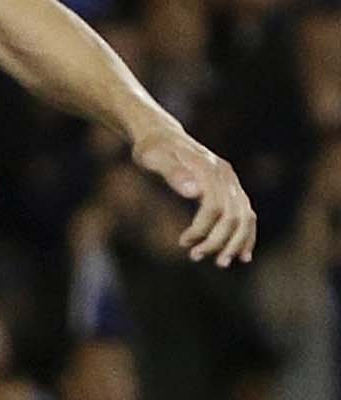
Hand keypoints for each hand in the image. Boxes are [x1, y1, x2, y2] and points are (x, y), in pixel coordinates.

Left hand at [130, 126, 255, 266]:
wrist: (161, 136)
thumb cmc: (152, 148)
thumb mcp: (153, 157)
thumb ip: (172, 172)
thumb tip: (194, 192)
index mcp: (208, 168)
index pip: (214, 207)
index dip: (201, 229)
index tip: (183, 242)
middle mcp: (225, 175)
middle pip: (233, 216)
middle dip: (218, 241)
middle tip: (196, 257)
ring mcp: (231, 181)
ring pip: (245, 218)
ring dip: (235, 243)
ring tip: (219, 262)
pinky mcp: (231, 188)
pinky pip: (246, 214)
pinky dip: (247, 235)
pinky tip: (243, 254)